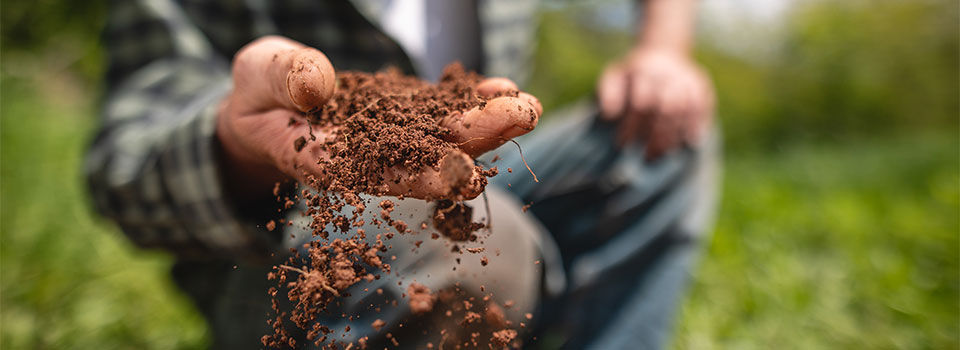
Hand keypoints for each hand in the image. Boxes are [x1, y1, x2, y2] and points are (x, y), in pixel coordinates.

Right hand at [216, 36, 541, 200]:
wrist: (268, 103)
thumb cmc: (256, 95)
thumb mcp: (256, 76)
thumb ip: (283, 78)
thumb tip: (317, 83)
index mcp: (327, 161)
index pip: (377, 175)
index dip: (421, 176)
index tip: (463, 175)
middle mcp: (369, 158)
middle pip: (426, 157)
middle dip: (476, 141)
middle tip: (522, 118)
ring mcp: (392, 138)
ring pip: (443, 136)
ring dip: (488, 124)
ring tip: (527, 105)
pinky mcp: (405, 117)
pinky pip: (443, 111)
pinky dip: (473, 102)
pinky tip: (507, 89)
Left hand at [597, 47, 713, 159]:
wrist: (662, 52)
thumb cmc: (632, 75)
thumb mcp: (614, 77)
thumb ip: (607, 93)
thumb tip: (609, 114)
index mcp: (643, 71)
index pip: (640, 103)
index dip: (632, 126)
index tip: (623, 144)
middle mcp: (667, 73)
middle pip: (665, 108)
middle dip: (656, 135)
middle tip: (647, 156)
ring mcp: (686, 78)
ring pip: (684, 109)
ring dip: (674, 135)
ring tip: (663, 153)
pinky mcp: (701, 84)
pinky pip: (702, 106)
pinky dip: (696, 124)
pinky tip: (690, 142)